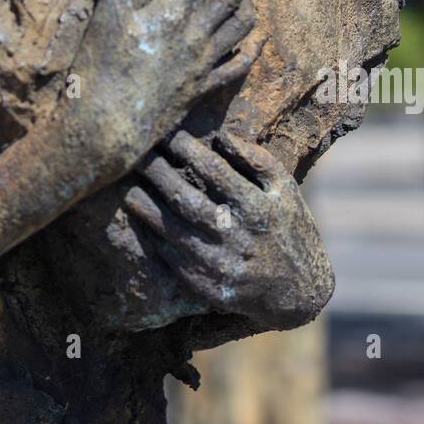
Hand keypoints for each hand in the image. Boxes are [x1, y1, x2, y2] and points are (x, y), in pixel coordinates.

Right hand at [66, 0, 255, 184]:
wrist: (105, 134)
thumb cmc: (99, 73)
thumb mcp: (104, 17)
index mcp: (173, 11)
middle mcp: (196, 35)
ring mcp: (201, 64)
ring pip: (241, 24)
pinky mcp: (198, 91)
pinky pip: (234, 68)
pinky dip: (245, 50)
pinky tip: (248, 43)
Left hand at [122, 128, 333, 329]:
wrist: (298, 291)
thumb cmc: (289, 228)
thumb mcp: (286, 189)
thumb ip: (258, 160)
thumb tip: (222, 136)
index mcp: (257, 209)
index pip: (214, 171)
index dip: (187, 149)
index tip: (166, 132)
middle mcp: (238, 237)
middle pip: (187, 199)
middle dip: (158, 173)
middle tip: (136, 154)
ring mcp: (221, 265)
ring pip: (173, 231)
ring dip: (146, 206)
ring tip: (125, 186)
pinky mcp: (208, 286)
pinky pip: (172, 259)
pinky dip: (153, 237)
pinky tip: (138, 220)